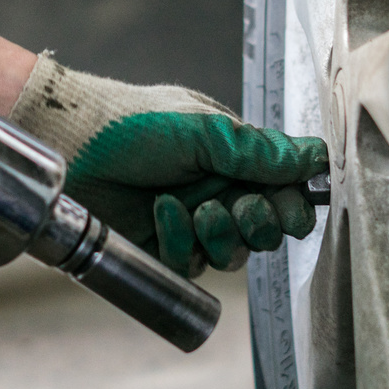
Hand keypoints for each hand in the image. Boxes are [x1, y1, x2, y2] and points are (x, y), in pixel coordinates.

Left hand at [8, 55, 328, 275]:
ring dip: (222, 234)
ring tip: (200, 209)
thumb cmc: (133, 124)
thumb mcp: (205, 131)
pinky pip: (192, 264)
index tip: (291, 207)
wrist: (71, 145)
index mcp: (232, 156)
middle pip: (264, 228)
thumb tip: (318, 156)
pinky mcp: (161, 249)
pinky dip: (182, 241)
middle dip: (261, 223)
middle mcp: (215, 190)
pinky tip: (163, 213)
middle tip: (244, 208)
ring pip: (232, 253)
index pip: (282, 189)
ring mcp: (189, 221)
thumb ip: (261, 152)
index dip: (292, 203)